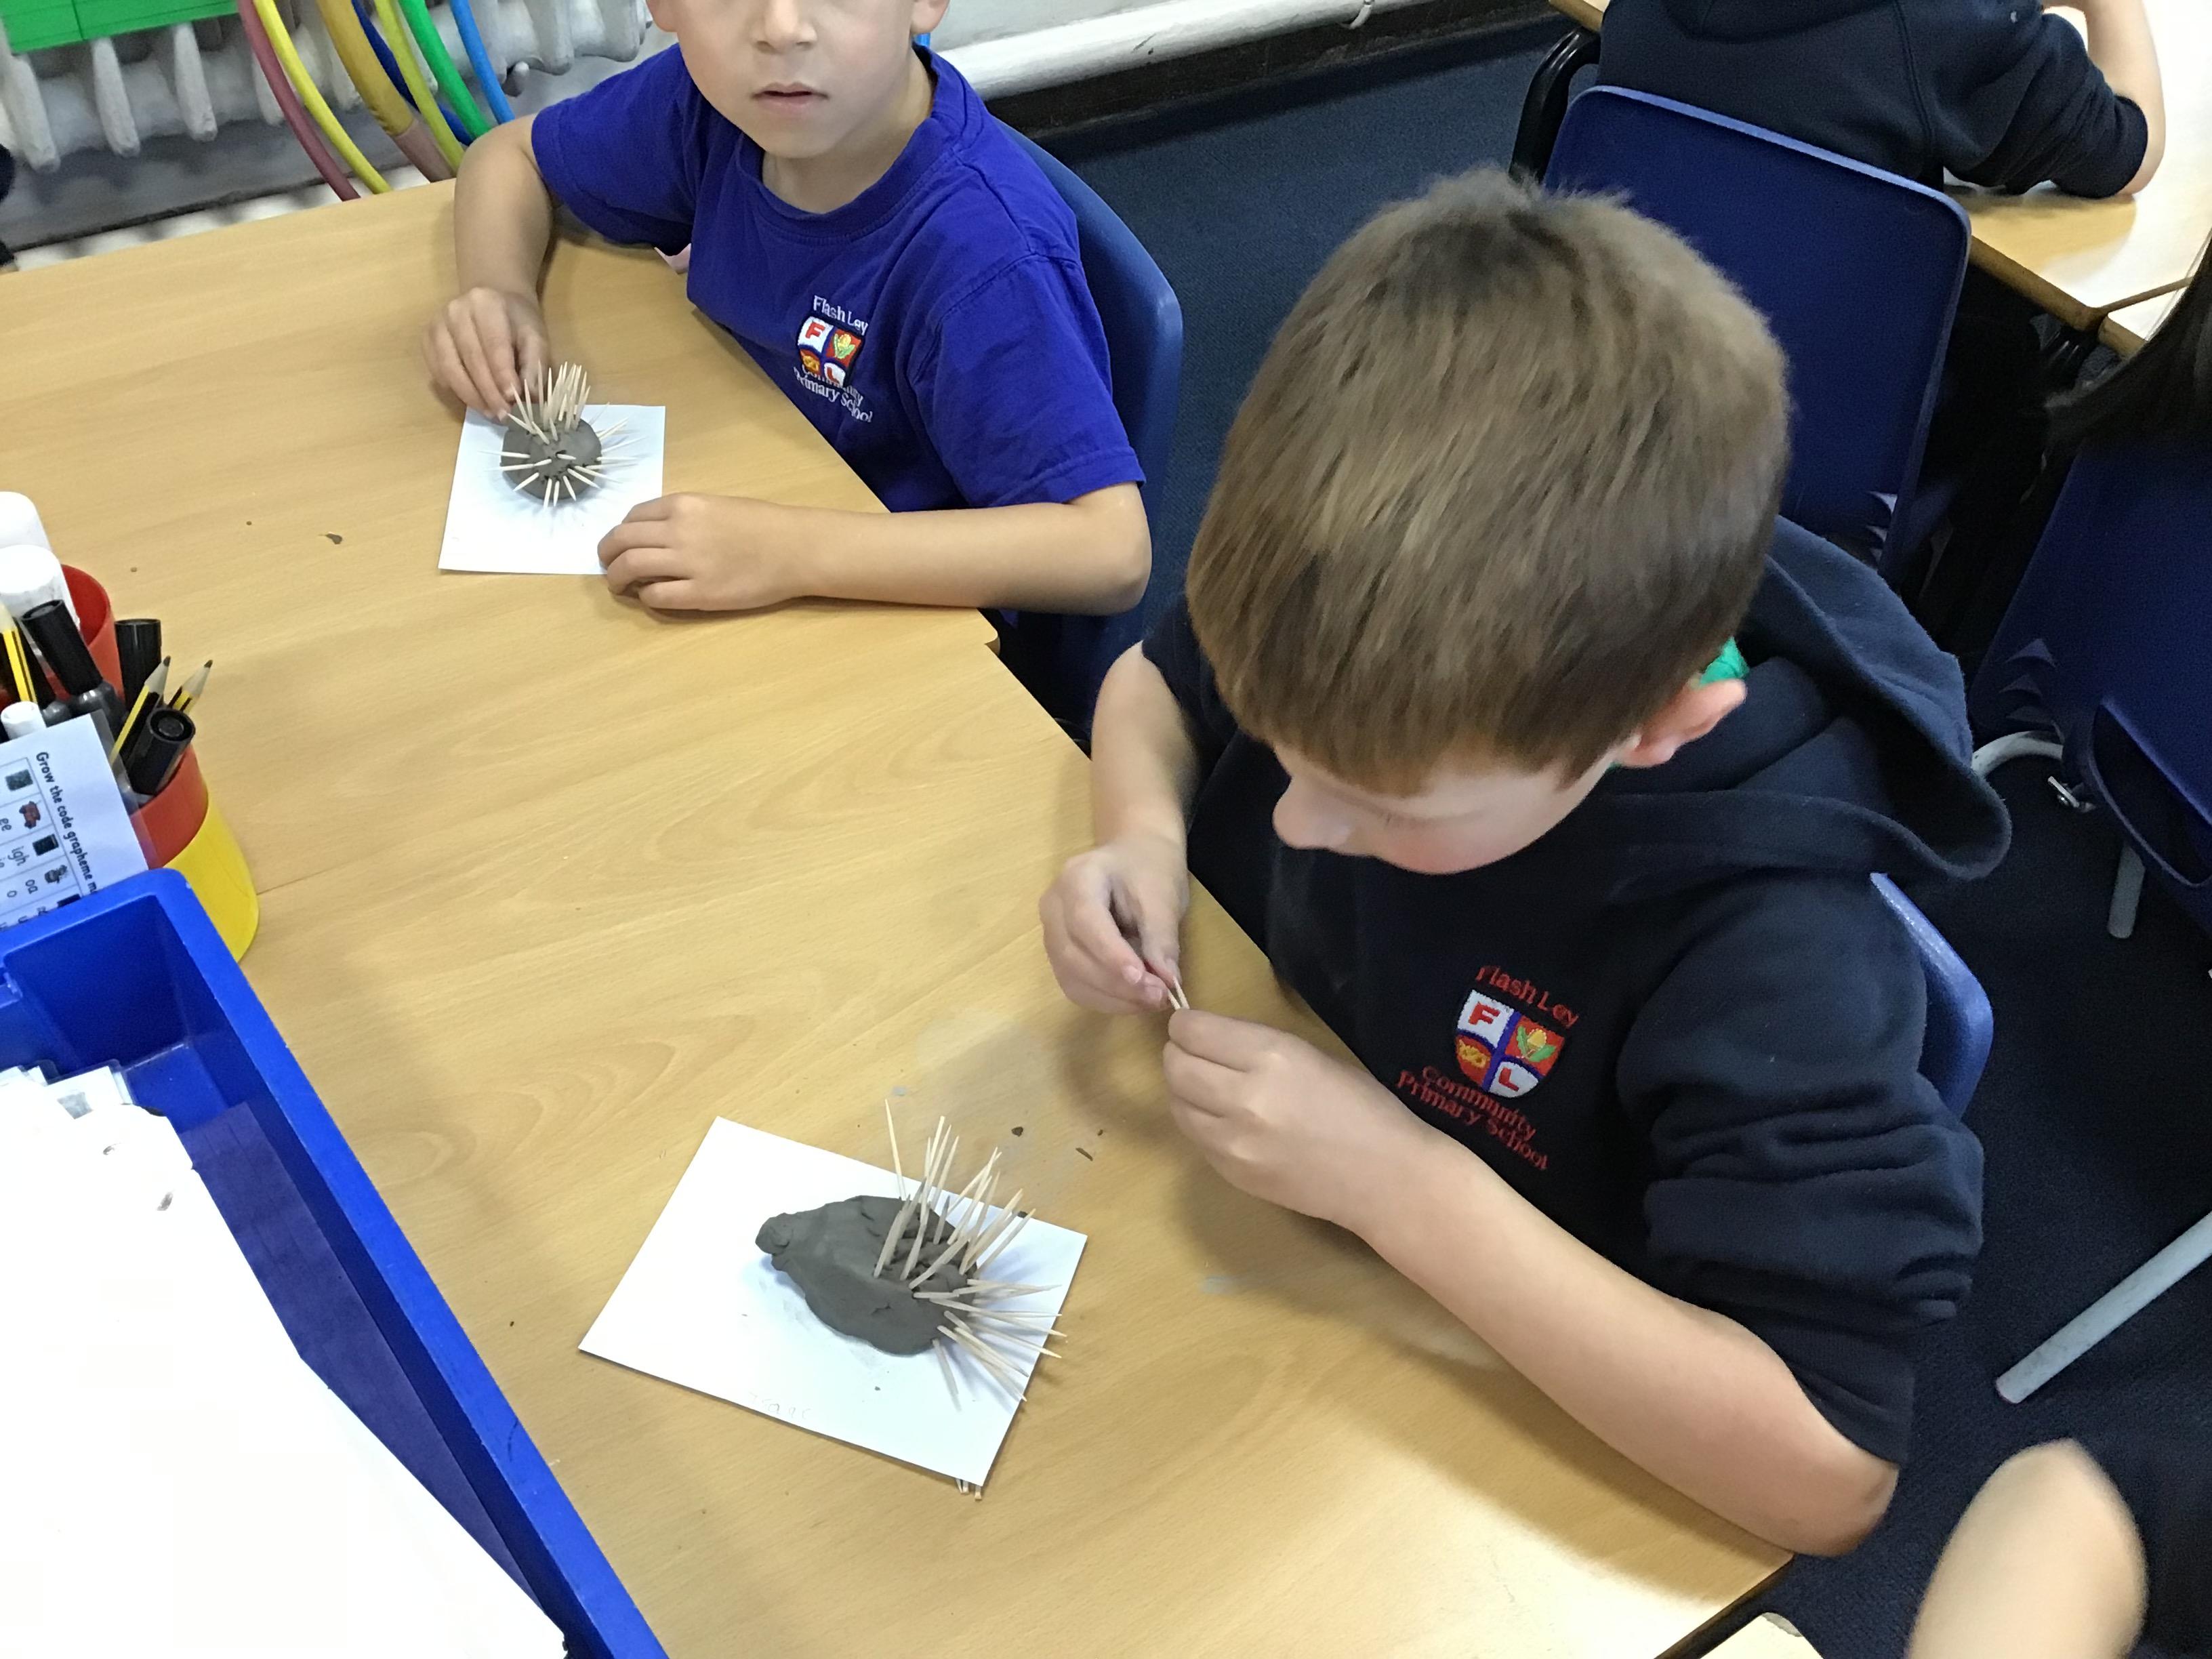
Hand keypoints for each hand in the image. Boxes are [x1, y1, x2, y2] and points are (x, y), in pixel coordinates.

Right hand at [423, 287, 548, 418]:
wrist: (491, 302)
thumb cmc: (516, 322)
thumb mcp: (535, 337)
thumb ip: (536, 365)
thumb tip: (531, 397)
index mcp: (486, 303)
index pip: (493, 345)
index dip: (502, 376)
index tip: (513, 401)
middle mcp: (456, 310)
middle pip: (471, 359)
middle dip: (489, 392)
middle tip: (503, 415)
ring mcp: (437, 324)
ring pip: (450, 369)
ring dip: (471, 396)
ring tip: (490, 413)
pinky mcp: (427, 340)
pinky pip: (439, 372)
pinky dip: (456, 391)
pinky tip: (475, 401)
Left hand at [599, 495, 809, 611]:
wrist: (796, 548)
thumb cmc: (763, 525)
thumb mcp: (717, 506)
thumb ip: (684, 517)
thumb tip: (654, 535)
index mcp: (682, 505)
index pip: (632, 518)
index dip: (620, 533)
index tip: (620, 545)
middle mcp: (678, 530)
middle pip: (621, 541)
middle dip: (606, 555)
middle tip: (608, 567)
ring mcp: (688, 563)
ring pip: (630, 568)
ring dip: (616, 579)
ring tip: (620, 586)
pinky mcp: (700, 593)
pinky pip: (656, 596)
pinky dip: (646, 598)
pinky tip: (653, 597)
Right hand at [1039, 832, 1188, 1012]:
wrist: (1134, 856)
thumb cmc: (1148, 870)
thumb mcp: (1163, 896)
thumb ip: (1162, 938)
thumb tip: (1168, 982)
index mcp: (1076, 878)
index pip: (1085, 922)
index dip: (1111, 955)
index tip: (1143, 979)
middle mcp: (1053, 907)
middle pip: (1073, 955)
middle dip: (1117, 983)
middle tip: (1159, 996)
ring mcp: (1051, 934)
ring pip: (1072, 977)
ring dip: (1113, 997)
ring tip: (1152, 1000)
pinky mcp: (1060, 956)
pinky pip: (1076, 987)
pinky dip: (1106, 1000)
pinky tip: (1135, 1001)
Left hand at [1163, 1011, 1440, 1230]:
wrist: (1385, 1178)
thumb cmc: (1362, 1107)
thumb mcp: (1310, 1054)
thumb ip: (1254, 1045)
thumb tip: (1208, 1039)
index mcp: (1271, 1057)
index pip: (1192, 1032)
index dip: (1186, 1025)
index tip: (1192, 1027)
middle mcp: (1244, 1097)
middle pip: (1174, 1066)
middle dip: (1179, 1054)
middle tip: (1197, 1055)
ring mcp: (1234, 1142)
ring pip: (1176, 1104)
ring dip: (1185, 1090)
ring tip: (1209, 1088)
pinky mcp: (1231, 1174)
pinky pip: (1195, 1138)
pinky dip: (1200, 1122)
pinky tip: (1226, 1120)